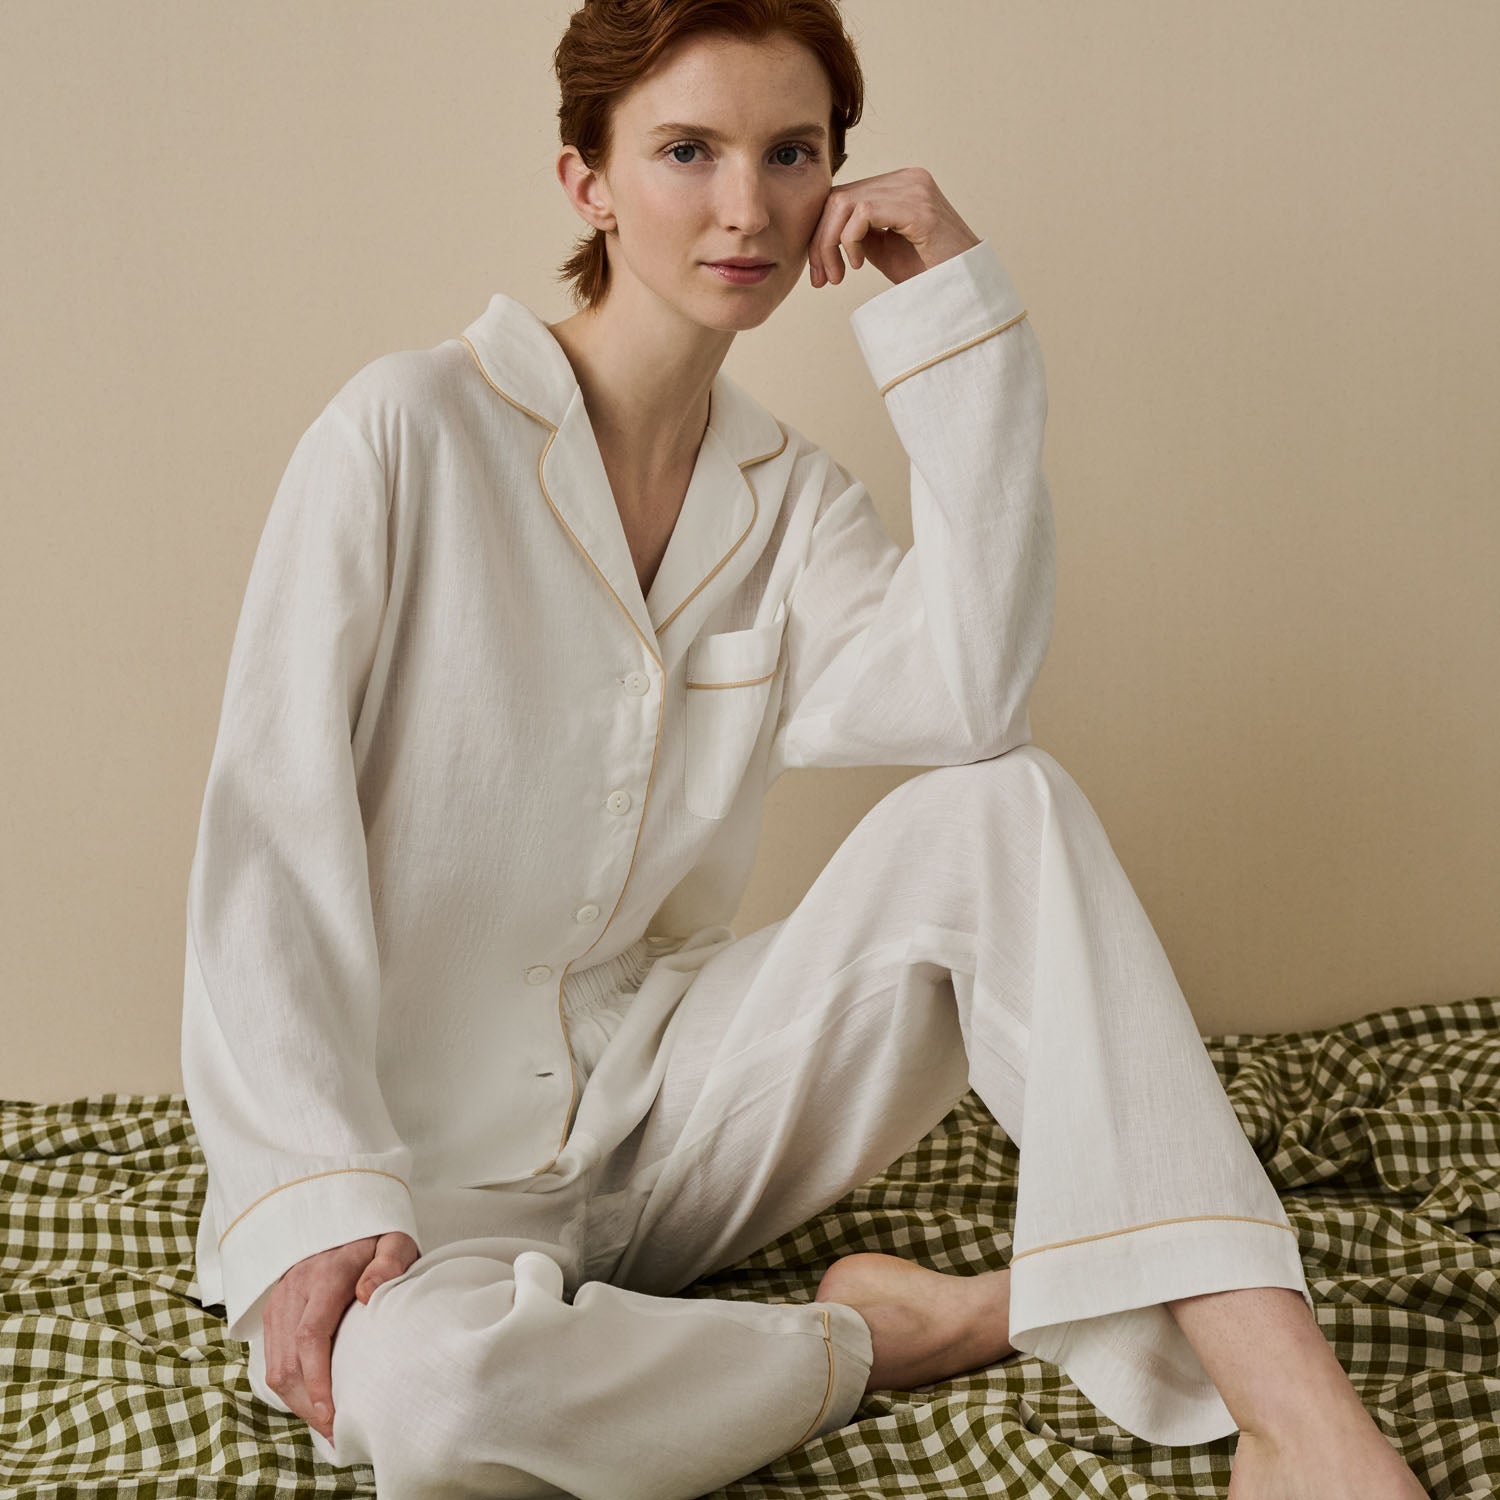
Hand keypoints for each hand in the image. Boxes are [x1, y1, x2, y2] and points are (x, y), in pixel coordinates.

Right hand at [261, 1230, 420, 1446]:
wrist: (339, 1222)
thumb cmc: (373, 1239)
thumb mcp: (392, 1241)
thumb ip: (388, 1263)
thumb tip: (367, 1294)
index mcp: (324, 1276)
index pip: (310, 1335)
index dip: (317, 1378)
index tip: (332, 1412)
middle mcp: (293, 1292)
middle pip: (289, 1361)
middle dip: (309, 1403)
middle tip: (337, 1432)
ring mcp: (279, 1304)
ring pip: (276, 1367)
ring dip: (298, 1402)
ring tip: (327, 1426)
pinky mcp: (273, 1314)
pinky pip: (273, 1361)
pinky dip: (290, 1389)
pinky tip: (314, 1403)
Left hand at [805, 167, 981, 289]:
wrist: (964, 291)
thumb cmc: (929, 274)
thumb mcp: (884, 250)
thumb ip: (858, 234)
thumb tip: (823, 232)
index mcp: (900, 185)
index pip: (845, 196)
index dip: (823, 233)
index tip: (820, 272)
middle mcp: (907, 178)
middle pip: (839, 197)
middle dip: (821, 241)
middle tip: (821, 278)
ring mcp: (914, 189)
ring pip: (846, 203)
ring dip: (831, 244)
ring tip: (838, 275)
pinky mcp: (918, 208)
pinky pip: (864, 213)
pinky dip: (850, 240)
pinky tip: (859, 264)